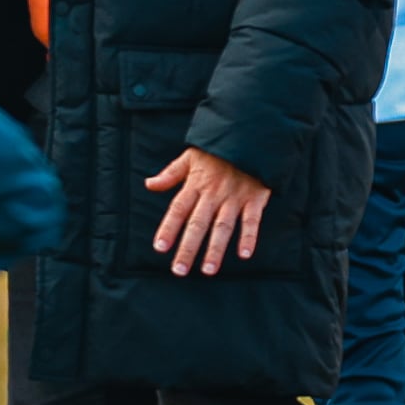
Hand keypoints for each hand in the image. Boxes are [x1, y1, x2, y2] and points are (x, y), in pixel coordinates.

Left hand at [146, 148, 268, 276]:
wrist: (250, 134)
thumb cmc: (218, 149)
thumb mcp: (191, 156)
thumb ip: (171, 174)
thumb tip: (149, 184)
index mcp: (196, 184)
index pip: (178, 209)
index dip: (168, 228)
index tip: (160, 248)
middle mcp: (213, 193)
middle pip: (198, 223)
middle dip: (188, 248)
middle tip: (179, 270)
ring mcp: (234, 196)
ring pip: (223, 226)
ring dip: (216, 249)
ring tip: (208, 270)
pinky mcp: (255, 198)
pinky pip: (252, 220)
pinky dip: (249, 237)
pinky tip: (245, 254)